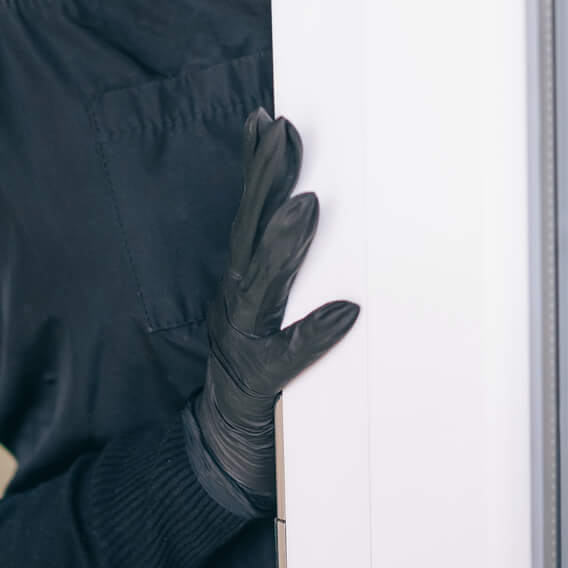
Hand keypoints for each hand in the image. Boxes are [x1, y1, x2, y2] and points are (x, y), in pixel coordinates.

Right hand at [180, 108, 358, 517]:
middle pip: (248, 230)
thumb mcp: (263, 310)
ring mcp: (243, 340)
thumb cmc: (253, 374)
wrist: (220, 448)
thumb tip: (305, 207)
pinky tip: (346, 313)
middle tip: (282, 131)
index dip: (257, 166)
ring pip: (262, 285)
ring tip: (307, 203)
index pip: (248, 211)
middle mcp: (235, 301)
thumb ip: (280, 266)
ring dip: (283, 243)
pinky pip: (288, 357)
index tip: (269, 119)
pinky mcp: (261, 381)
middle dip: (264, 179)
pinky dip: (315, 334)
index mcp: (240, 281)